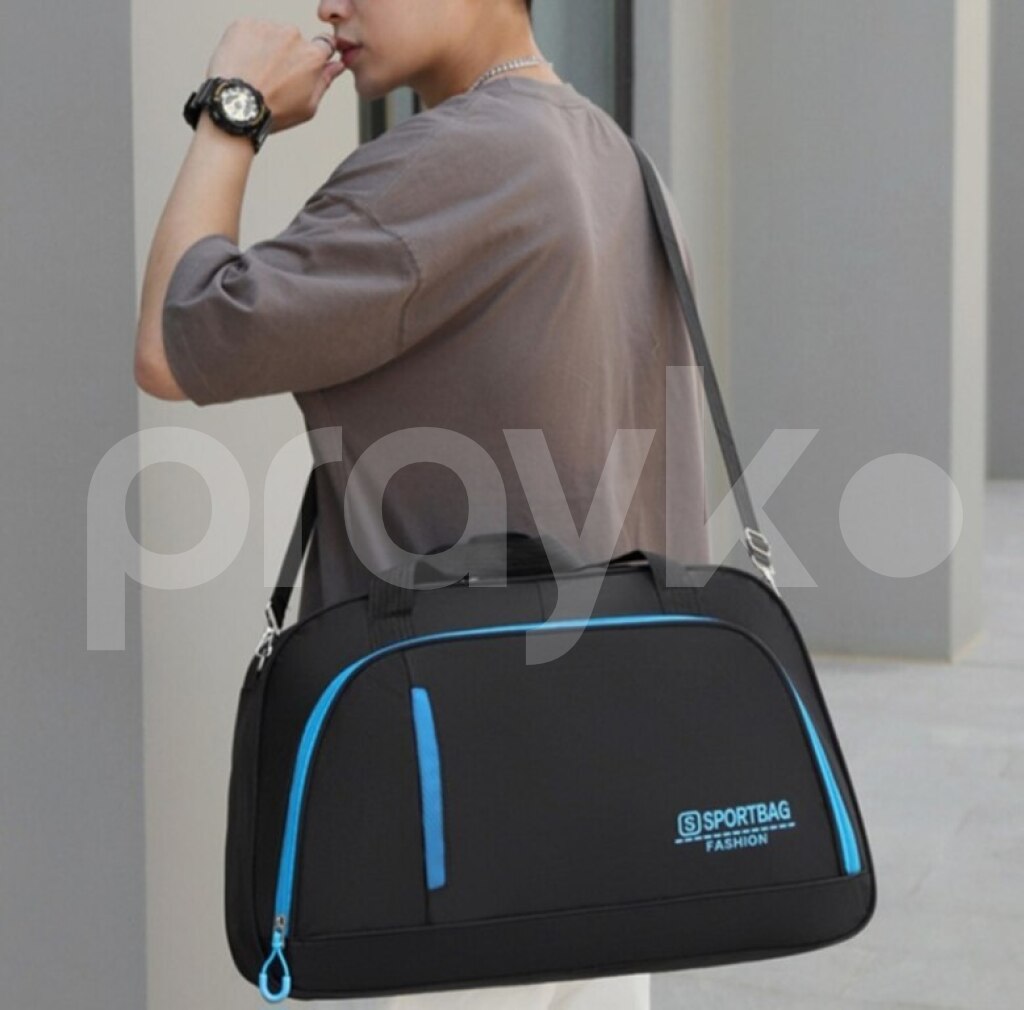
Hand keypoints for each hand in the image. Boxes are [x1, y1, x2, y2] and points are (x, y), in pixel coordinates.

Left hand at [206, 18, 346, 134]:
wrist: (235, 106)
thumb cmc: (272, 111)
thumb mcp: (308, 106)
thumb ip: (325, 81)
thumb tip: (337, 66)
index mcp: (313, 56)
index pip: (324, 44)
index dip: (315, 55)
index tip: (304, 65)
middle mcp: (293, 36)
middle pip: (295, 40)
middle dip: (287, 54)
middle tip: (274, 78)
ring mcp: (268, 28)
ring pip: (271, 35)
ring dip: (267, 49)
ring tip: (256, 73)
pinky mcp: (244, 25)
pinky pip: (250, 31)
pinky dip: (247, 44)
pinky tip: (244, 64)